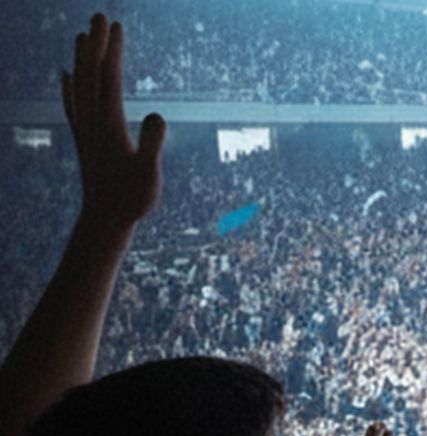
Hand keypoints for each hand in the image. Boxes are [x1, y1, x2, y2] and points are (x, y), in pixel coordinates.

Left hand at [62, 15, 165, 226]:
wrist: (105, 221)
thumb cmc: (132, 200)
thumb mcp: (150, 175)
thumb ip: (152, 145)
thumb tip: (159, 115)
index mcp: (108, 125)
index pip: (108, 79)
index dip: (112, 52)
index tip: (115, 25)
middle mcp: (91, 122)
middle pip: (90, 75)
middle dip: (95, 44)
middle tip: (99, 16)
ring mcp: (85, 129)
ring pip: (79, 86)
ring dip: (82, 59)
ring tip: (83, 35)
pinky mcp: (84, 139)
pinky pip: (73, 105)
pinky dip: (68, 86)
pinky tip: (65, 76)